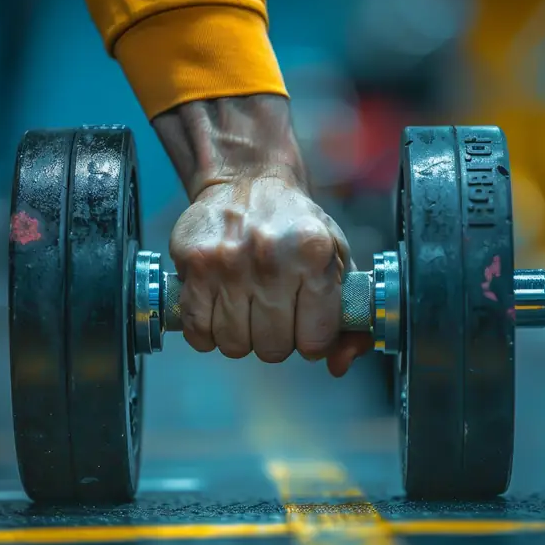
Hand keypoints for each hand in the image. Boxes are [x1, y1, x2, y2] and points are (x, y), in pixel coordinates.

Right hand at [169, 177, 372, 375]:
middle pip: (273, 348)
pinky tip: (218, 310)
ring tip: (246, 308)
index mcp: (314, 255)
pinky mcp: (195, 265)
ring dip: (241, 336)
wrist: (247, 178)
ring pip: (234, 344)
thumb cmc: (296, 226)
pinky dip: (207, 332)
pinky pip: (198, 331)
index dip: (311, 341)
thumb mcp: (335, 259)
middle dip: (275, 340)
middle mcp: (272, 258)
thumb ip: (348, 316)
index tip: (305, 326)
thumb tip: (338, 365)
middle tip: (273, 314)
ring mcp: (229, 262)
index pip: (316, 340)